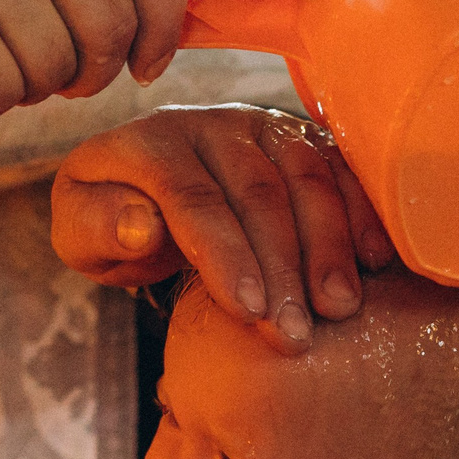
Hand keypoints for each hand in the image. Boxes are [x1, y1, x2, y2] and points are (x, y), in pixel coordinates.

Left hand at [51, 105, 394, 351]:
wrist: (148, 187)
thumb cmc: (114, 223)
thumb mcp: (81, 233)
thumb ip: (99, 228)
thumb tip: (141, 226)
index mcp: (149, 143)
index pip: (193, 198)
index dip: (224, 255)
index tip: (249, 312)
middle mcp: (210, 125)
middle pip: (256, 193)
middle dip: (281, 268)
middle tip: (297, 334)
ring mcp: (262, 127)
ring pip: (306, 177)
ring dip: (328, 246)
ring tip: (341, 308)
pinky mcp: (303, 140)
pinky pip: (341, 170)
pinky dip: (362, 213)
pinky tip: (377, 263)